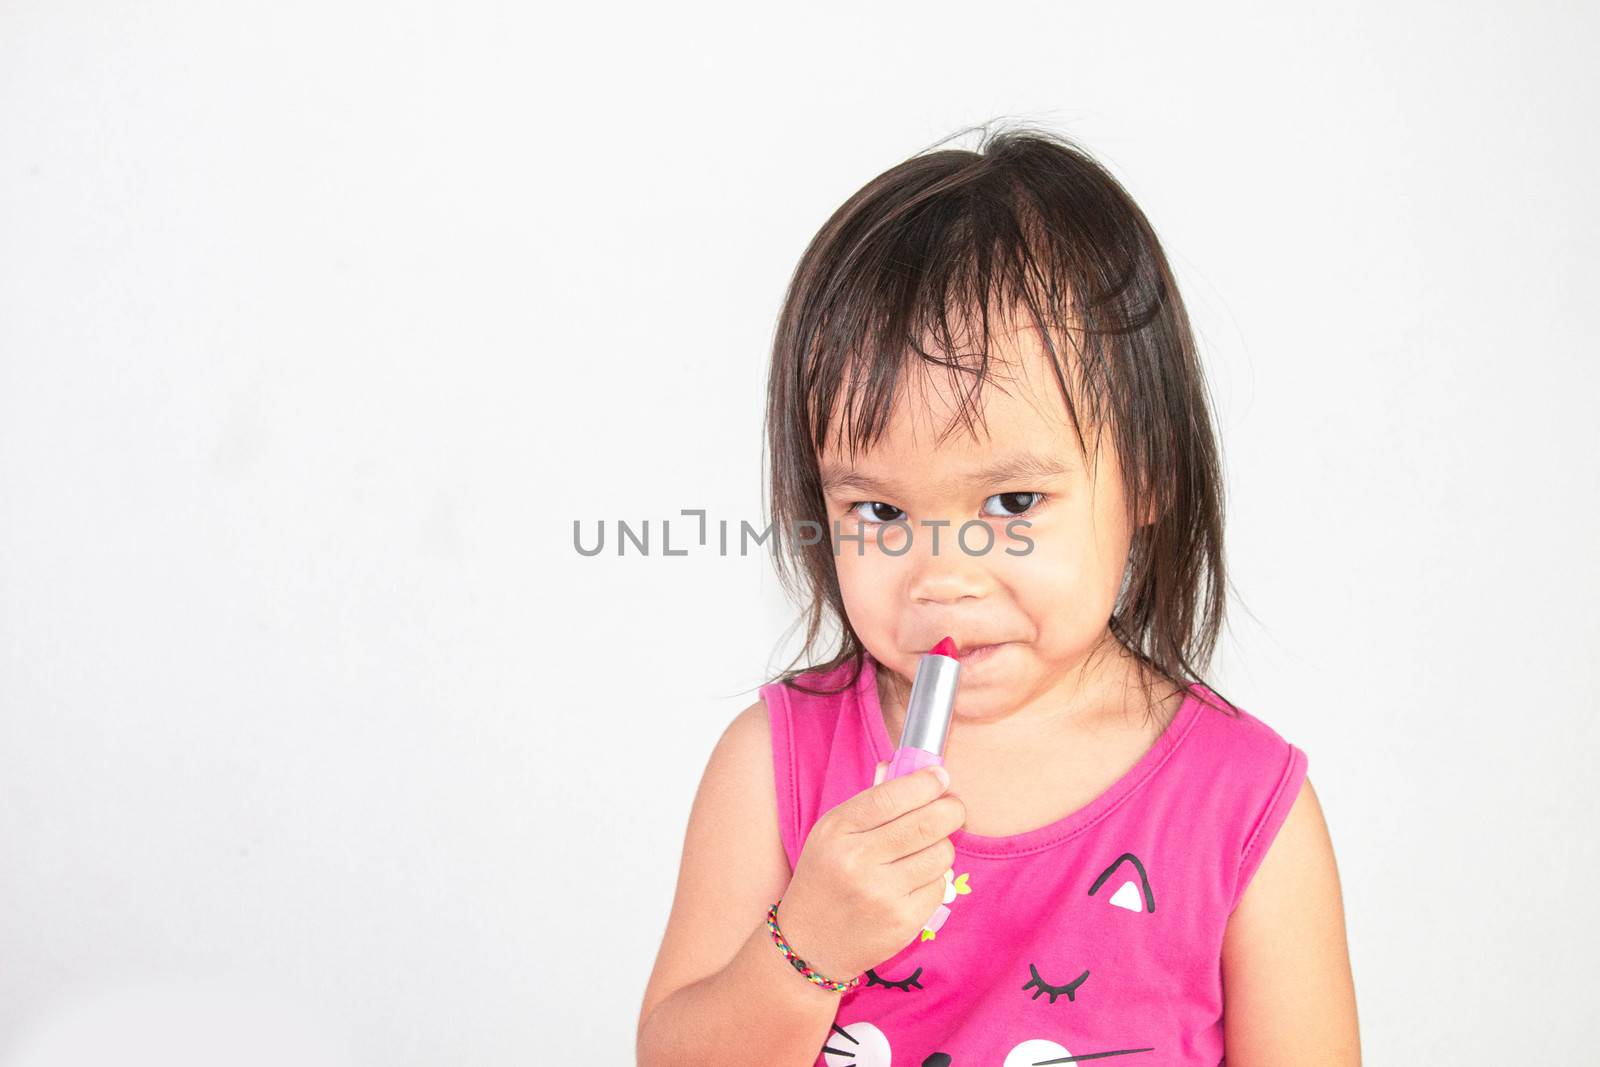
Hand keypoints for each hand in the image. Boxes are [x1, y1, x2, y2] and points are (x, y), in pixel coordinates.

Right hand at [774, 762, 963, 980]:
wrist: (808, 943)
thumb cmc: (825, 878)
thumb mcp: (832, 833)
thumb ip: (872, 801)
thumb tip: (918, 770)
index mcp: (837, 830)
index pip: (892, 796)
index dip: (926, 783)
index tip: (941, 778)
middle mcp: (858, 860)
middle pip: (927, 822)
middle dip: (951, 810)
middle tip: (953, 809)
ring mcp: (881, 893)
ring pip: (941, 853)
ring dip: (941, 847)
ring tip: (925, 851)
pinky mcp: (902, 921)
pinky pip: (940, 885)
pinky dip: (934, 879)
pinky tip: (914, 882)